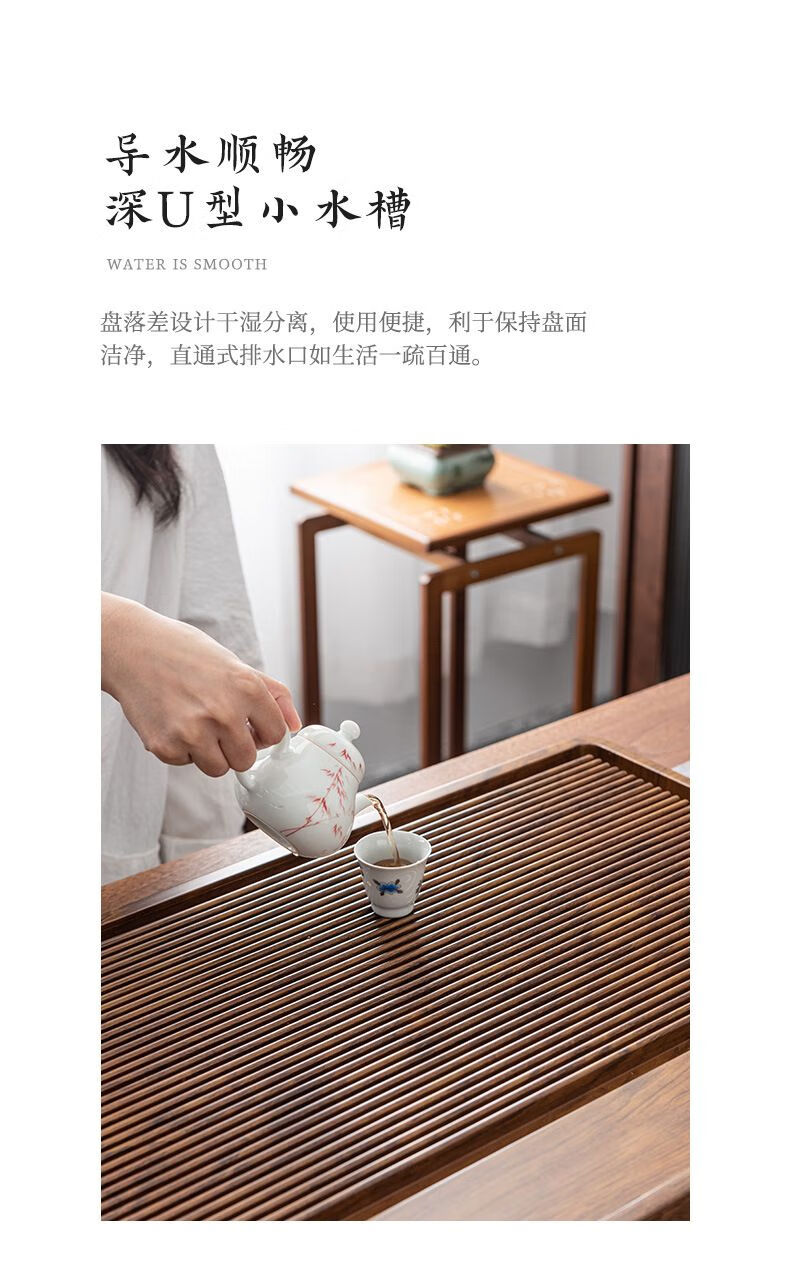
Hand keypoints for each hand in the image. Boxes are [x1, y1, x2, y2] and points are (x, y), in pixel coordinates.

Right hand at [102, 593, 300, 776]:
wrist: (132, 647)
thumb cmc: (185, 653)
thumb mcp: (235, 664)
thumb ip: (272, 694)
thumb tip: (294, 727)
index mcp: (248, 688)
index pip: (276, 735)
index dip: (263, 732)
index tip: (249, 726)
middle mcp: (224, 712)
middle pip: (246, 760)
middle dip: (235, 747)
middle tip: (215, 722)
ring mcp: (194, 732)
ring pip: (217, 768)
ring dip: (208, 752)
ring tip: (192, 721)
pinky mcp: (166, 746)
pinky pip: (185, 763)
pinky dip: (179, 748)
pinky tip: (170, 720)